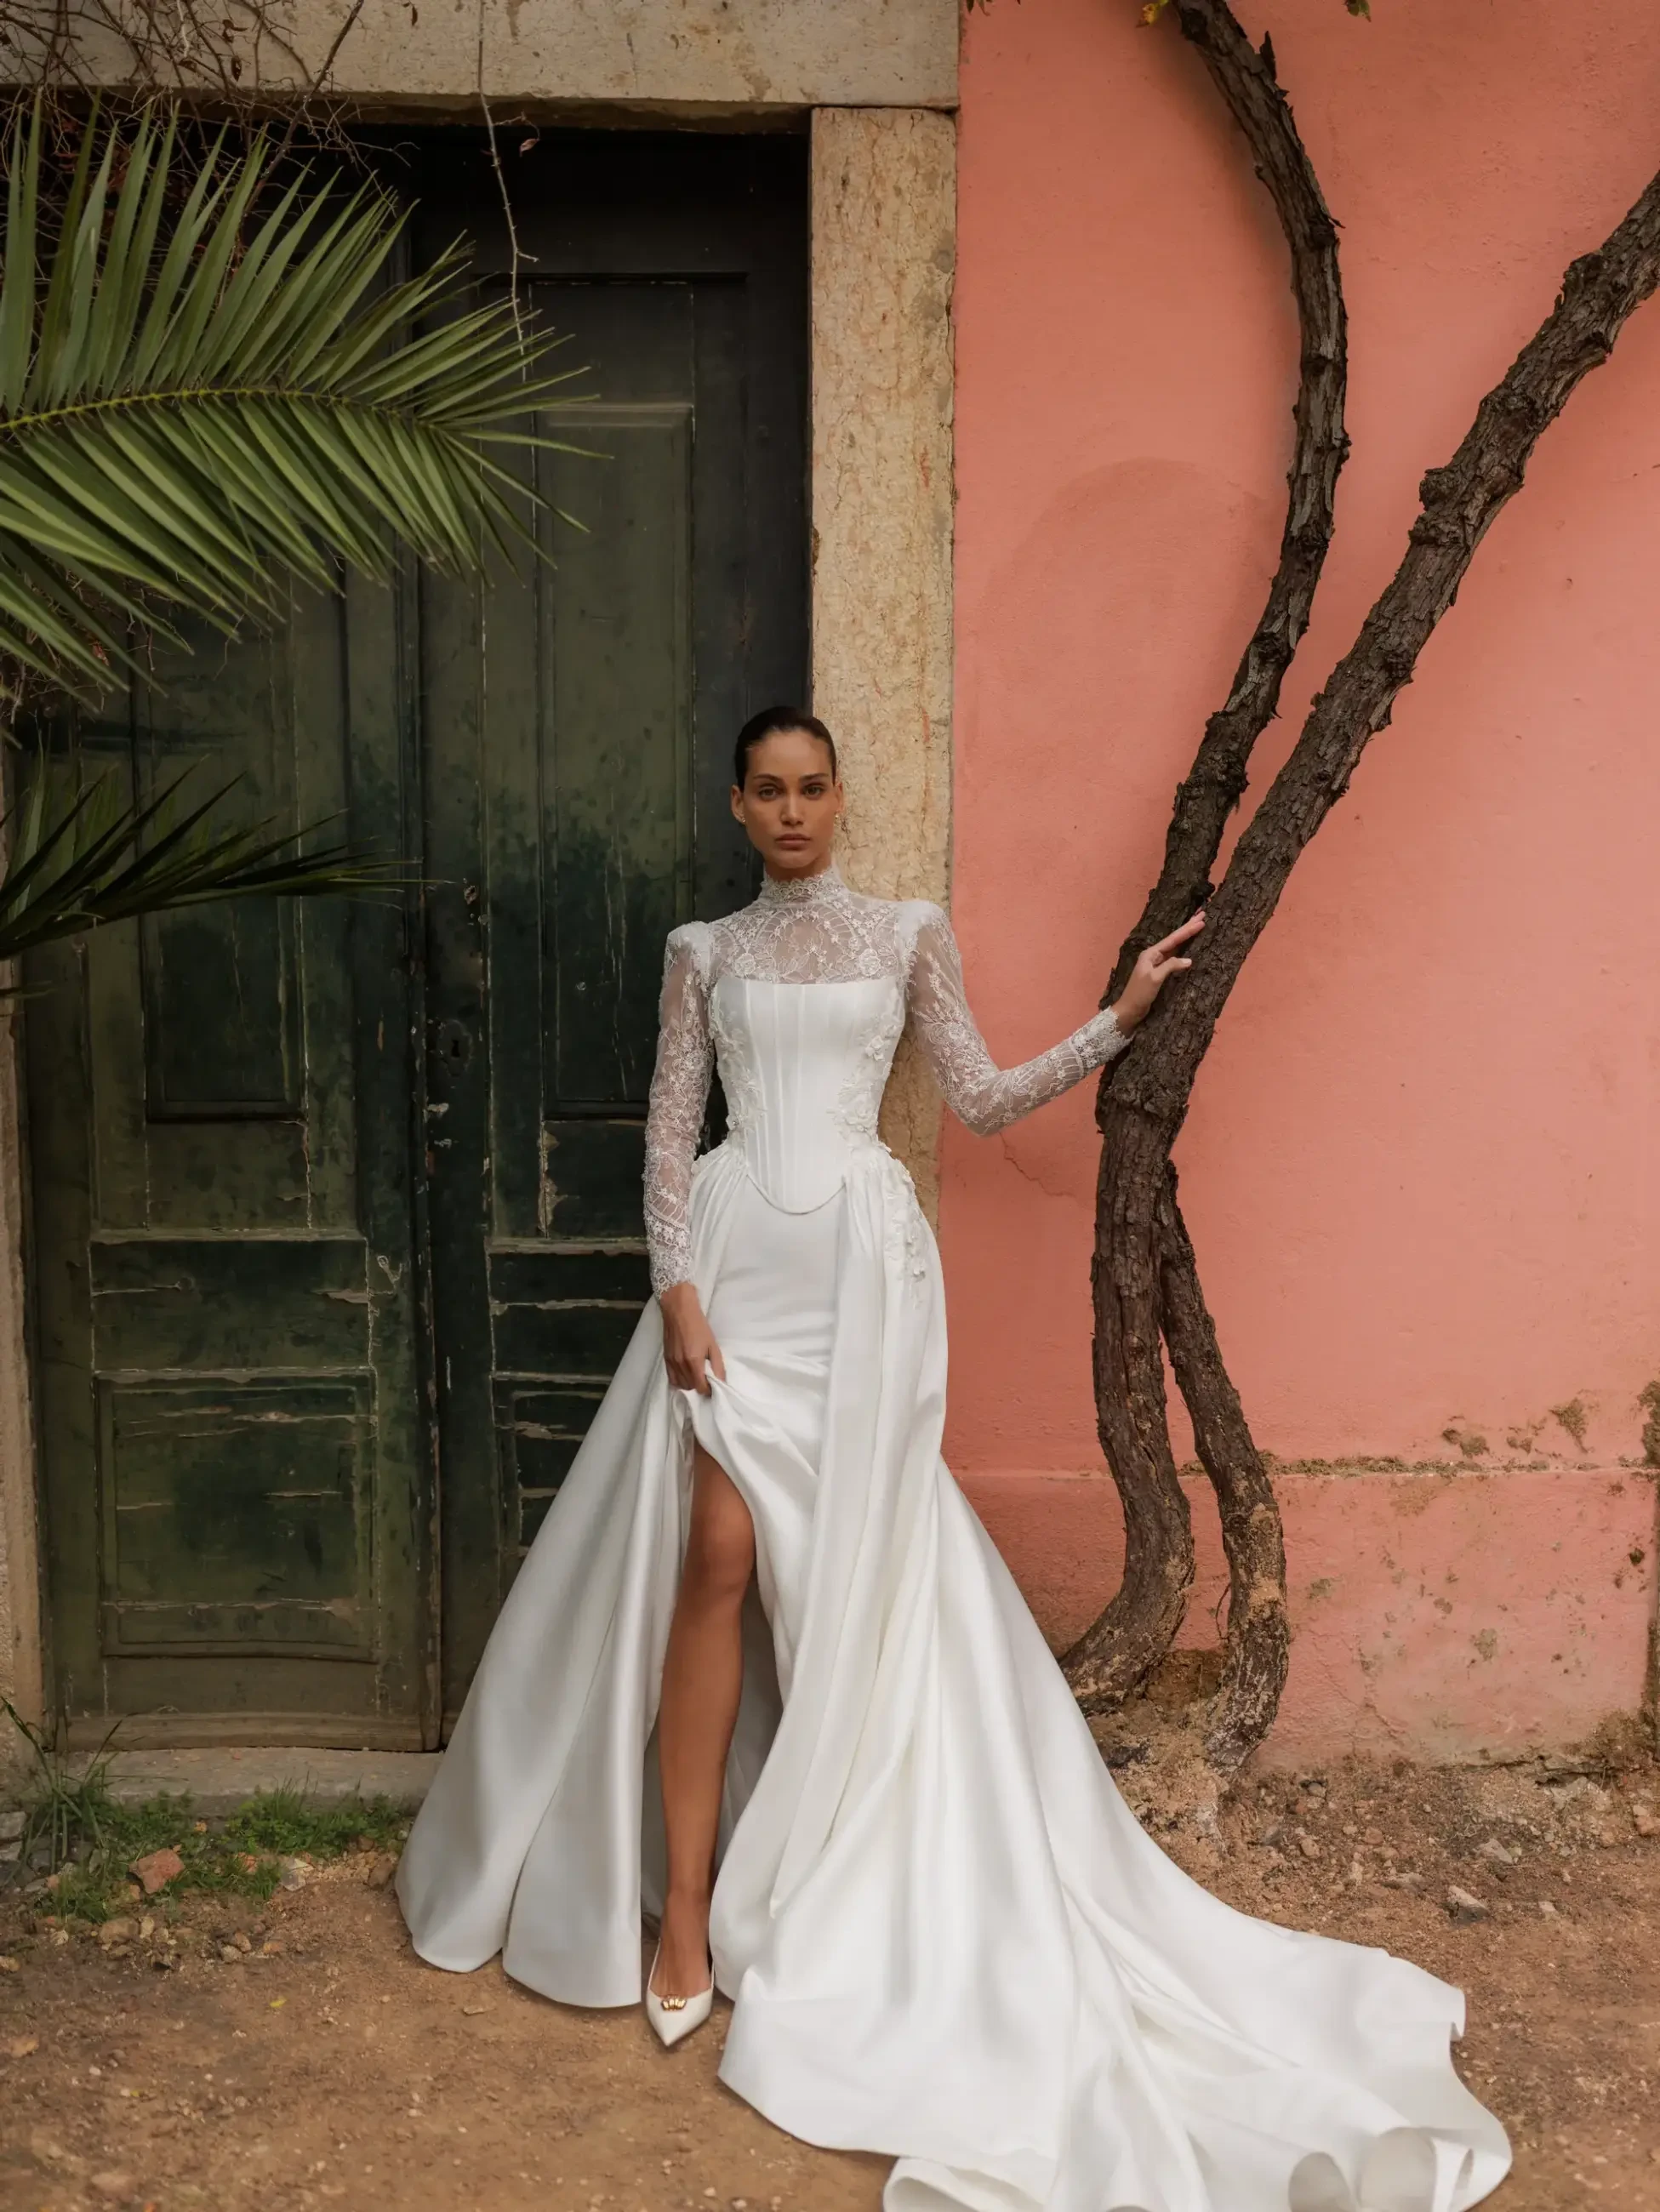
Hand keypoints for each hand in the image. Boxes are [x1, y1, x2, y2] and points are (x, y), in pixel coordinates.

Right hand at [659, 1282, 725, 1394]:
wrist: (679, 1311)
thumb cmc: (699, 1325)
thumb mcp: (713, 1345)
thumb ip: (718, 1365)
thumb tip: (722, 1382)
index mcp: (693, 1361)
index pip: (700, 1387)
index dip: (709, 1390)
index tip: (714, 1386)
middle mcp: (681, 1365)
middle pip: (690, 1388)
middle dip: (700, 1388)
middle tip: (707, 1381)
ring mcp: (671, 1363)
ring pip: (680, 1385)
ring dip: (690, 1385)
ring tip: (697, 1378)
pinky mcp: (665, 1360)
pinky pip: (671, 1379)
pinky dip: (679, 1381)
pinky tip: (686, 1376)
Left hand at [1109, 912, 1204, 1032]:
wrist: (1129, 1009)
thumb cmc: (1139, 993)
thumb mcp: (1155, 978)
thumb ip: (1170, 966)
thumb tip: (1189, 960)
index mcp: (1151, 953)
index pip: (1173, 939)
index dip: (1187, 930)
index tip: (1201, 921)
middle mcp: (1154, 955)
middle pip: (1175, 939)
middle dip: (1188, 928)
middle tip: (1202, 915)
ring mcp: (1157, 964)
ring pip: (1176, 946)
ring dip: (1187, 937)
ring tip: (1198, 926)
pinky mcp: (1160, 973)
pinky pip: (1175, 957)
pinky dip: (1184, 950)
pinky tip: (1190, 948)